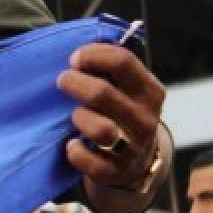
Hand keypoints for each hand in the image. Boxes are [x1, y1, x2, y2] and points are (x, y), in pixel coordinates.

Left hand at [57, 43, 165, 192]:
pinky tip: (71, 144)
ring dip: (78, 119)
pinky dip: (75, 152)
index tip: (74, 59)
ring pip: (100, 130)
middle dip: (74, 83)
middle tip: (63, 81)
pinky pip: (90, 163)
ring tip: (74, 116)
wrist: (134, 164)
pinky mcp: (116, 172)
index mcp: (149, 91)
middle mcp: (145, 118)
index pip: (122, 61)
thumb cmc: (120, 113)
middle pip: (102, 93)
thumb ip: (110, 67)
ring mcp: (133, 148)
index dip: (91, 55)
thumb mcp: (126, 89)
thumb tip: (79, 40)